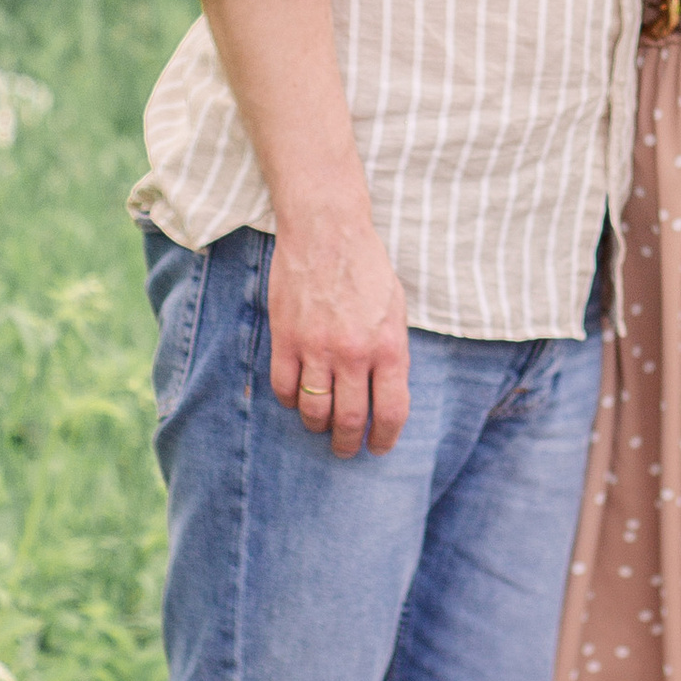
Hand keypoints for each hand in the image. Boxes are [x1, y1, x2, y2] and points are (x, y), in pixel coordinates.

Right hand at [268, 209, 410, 458]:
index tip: (379, 447)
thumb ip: (392, 351)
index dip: (386, 437)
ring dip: (318, 426)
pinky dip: (290, 401)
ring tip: (321, 426)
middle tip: (346, 450)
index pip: (391, 412)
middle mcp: (354, 354)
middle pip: (350, 420)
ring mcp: (316, 348)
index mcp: (389, 347)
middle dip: (348, 444)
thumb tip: (387, 392)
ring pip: (314, 411)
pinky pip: (284, 388)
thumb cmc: (367, 266)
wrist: (326, 230)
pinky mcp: (285, 338)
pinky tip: (297, 397)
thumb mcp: (396, 309)